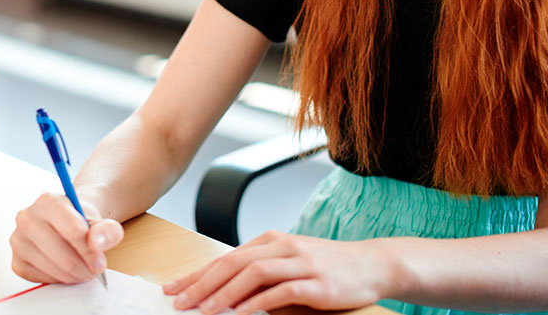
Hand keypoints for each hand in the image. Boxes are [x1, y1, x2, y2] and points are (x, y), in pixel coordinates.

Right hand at [10, 192, 123, 283]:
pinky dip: (59, 280)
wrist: (65, 225)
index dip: (92, 249)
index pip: (75, 231)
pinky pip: (43, 279)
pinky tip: (64, 269)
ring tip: (83, 268)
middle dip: (86, 267)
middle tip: (95, 268)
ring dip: (75, 275)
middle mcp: (27, 217)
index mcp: (47, 201)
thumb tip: (96, 242)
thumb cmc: (80, 222)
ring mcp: (18, 240)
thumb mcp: (100, 221)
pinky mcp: (17, 262)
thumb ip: (106, 230)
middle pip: (65, 255)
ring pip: (55, 270)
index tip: (100, 257)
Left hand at [162, 230, 393, 313]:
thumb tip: (223, 294)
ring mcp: (300, 263)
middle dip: (201, 283)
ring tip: (204, 310)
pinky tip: (240, 314)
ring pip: (253, 274)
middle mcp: (282, 247)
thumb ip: (260, 275)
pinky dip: (258, 302)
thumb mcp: (289, 264)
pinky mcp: (316, 283)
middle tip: (179, 301)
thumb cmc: (327, 267)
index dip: (197, 274)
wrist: (373, 264)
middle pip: (232, 263)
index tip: (173, 288)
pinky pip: (281, 291)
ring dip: (224, 293)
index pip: (225, 258)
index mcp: (270, 240)